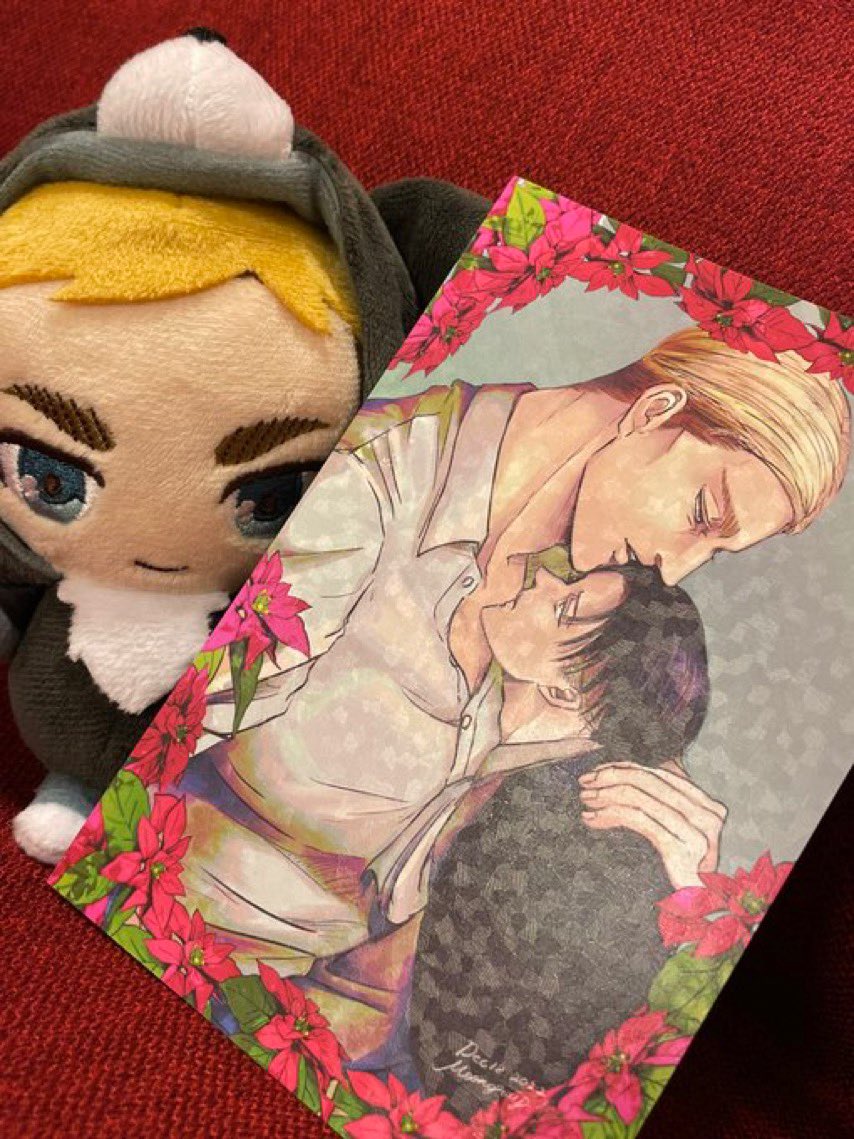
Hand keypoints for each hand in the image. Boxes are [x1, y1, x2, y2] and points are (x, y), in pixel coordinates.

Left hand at [578, 761, 726, 888]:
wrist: (698, 910)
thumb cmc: (680, 870)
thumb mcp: (675, 831)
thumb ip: (662, 805)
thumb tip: (626, 775)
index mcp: (707, 805)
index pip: (660, 772)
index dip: (626, 767)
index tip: (598, 771)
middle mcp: (707, 815)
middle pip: (649, 781)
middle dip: (612, 777)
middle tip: (586, 781)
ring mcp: (697, 832)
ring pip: (639, 797)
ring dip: (606, 795)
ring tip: (586, 799)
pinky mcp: (681, 849)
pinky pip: (638, 819)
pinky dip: (610, 814)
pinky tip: (593, 818)